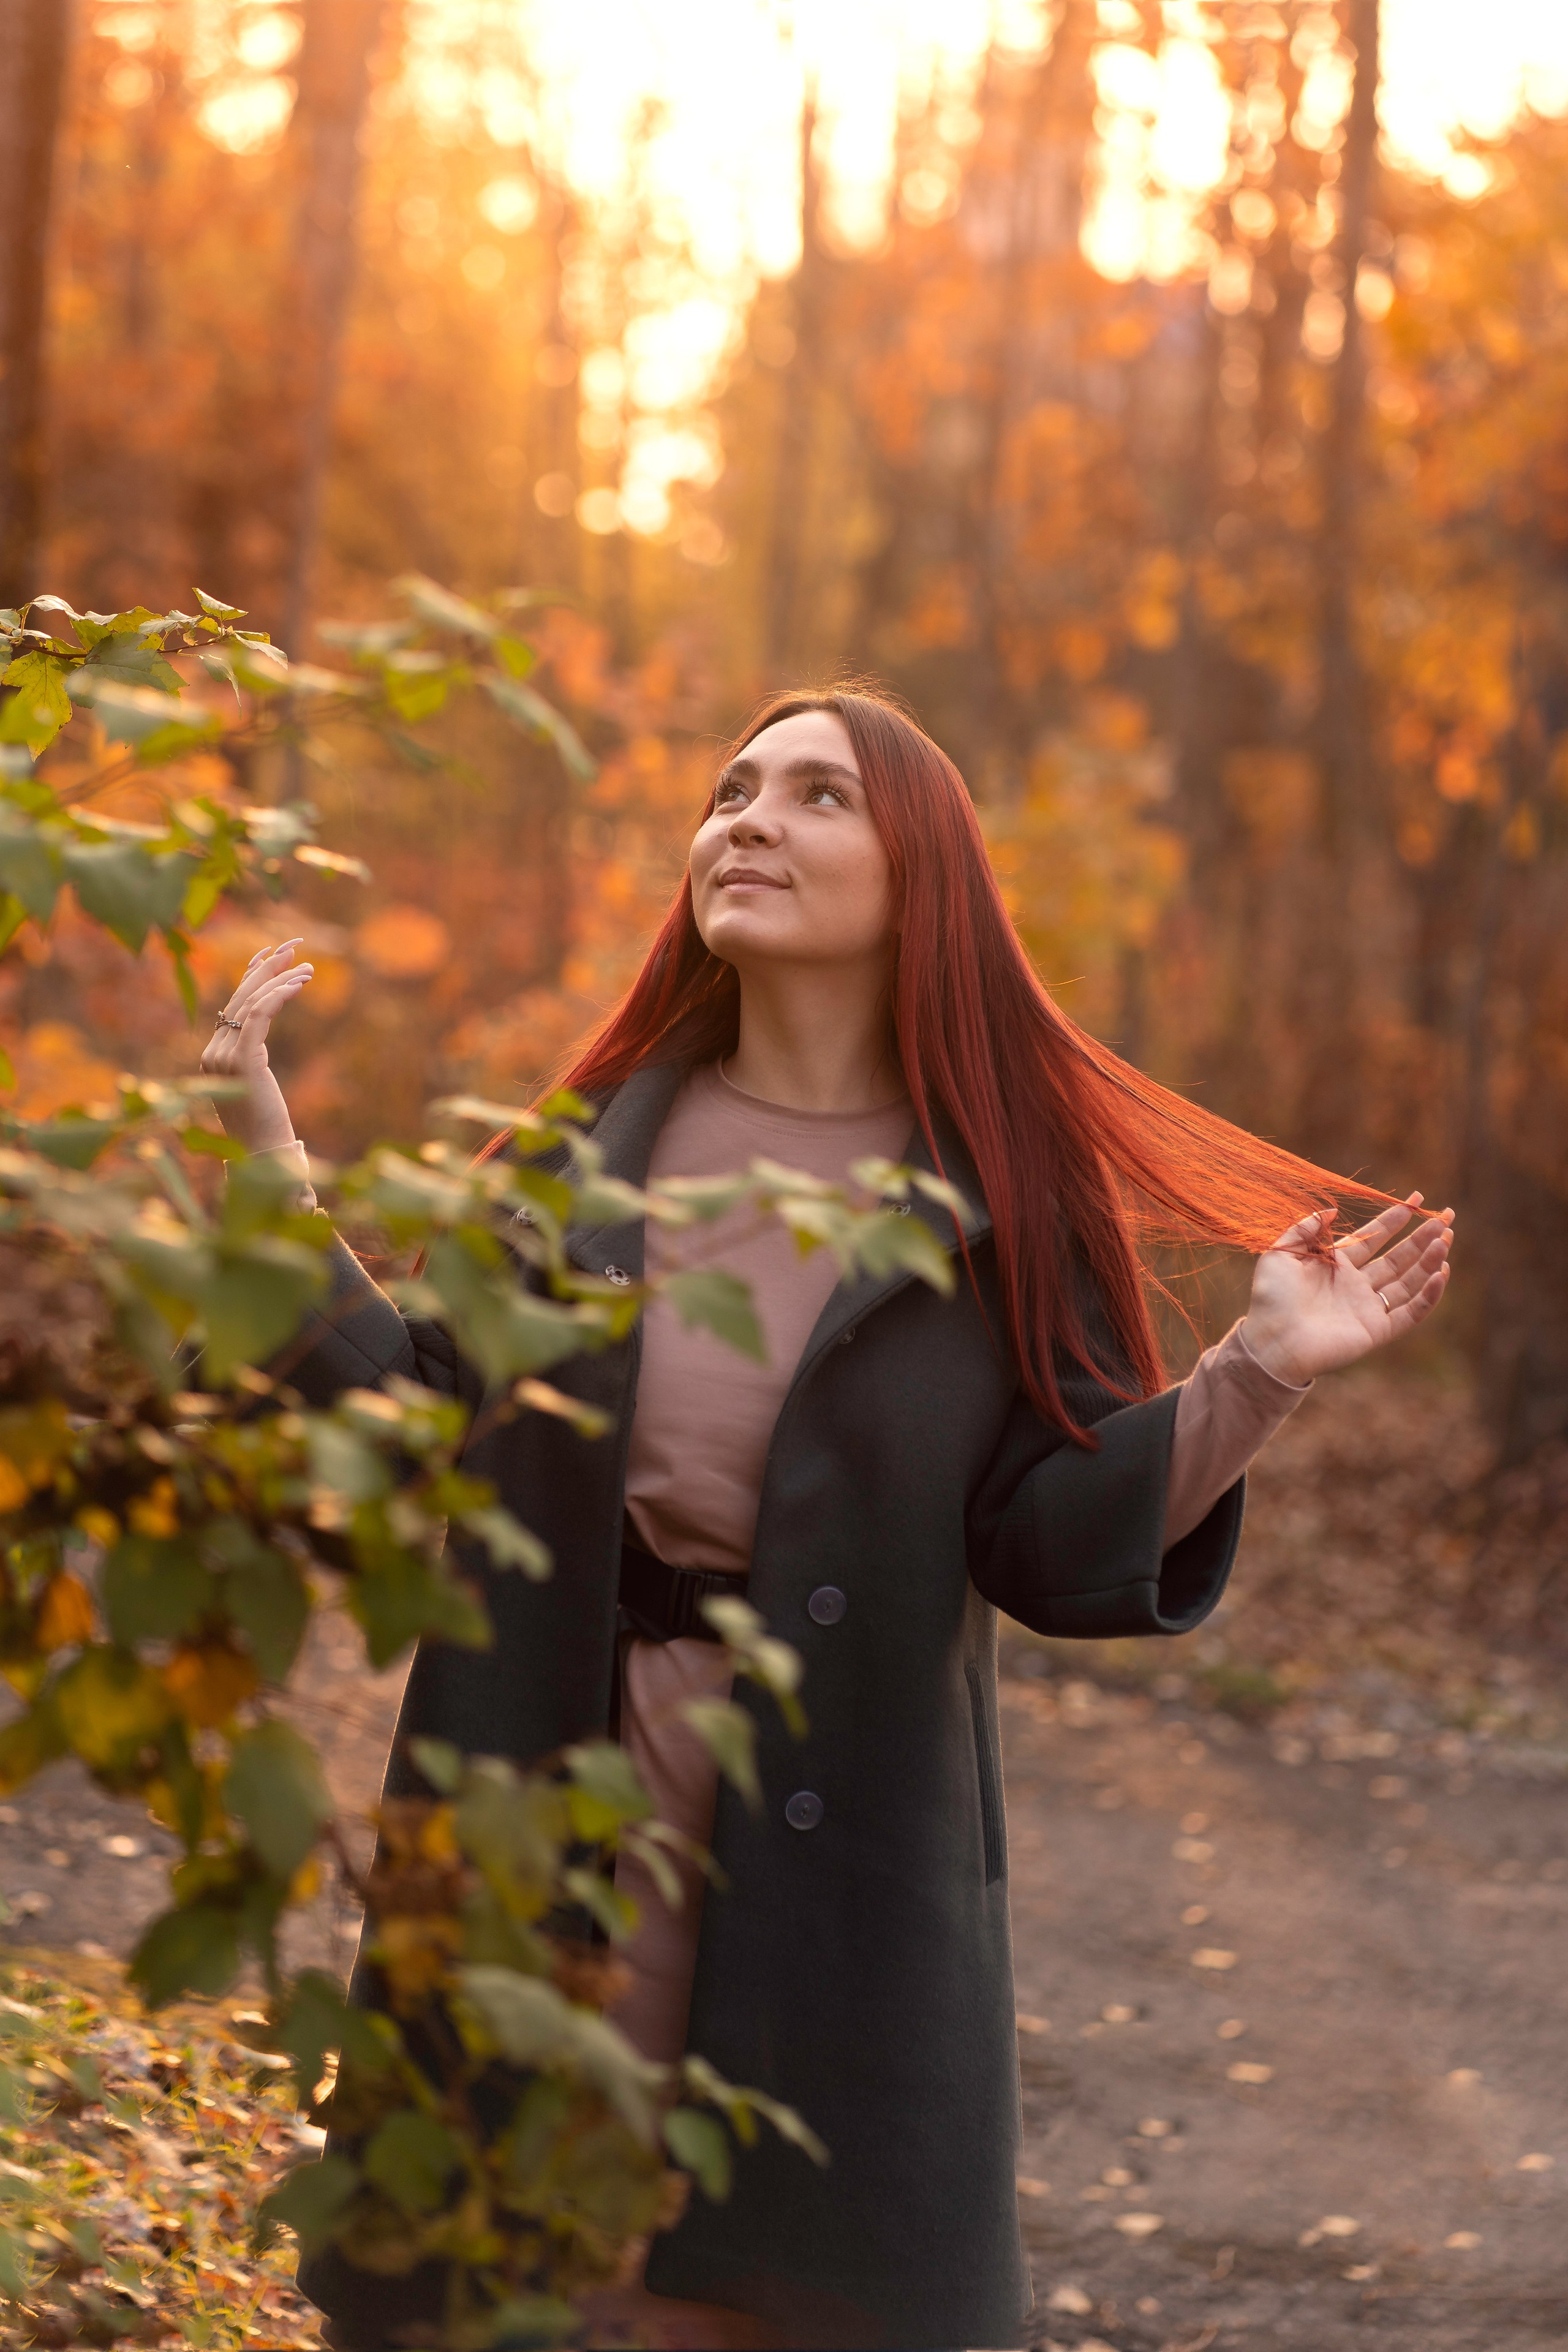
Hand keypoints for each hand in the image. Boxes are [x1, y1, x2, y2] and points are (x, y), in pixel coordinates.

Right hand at [198, 938, 313, 1153]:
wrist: (262, 1157)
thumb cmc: (266, 1129)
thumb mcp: (254, 1088)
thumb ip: (250, 1061)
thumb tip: (257, 1043)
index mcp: (213, 1056)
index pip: (232, 1006)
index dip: (252, 976)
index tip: (271, 954)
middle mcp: (213, 1053)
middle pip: (240, 998)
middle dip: (267, 968)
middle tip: (293, 947)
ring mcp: (223, 1057)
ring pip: (251, 1004)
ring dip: (281, 980)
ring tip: (307, 966)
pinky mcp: (242, 1061)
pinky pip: (259, 1017)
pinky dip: (278, 995)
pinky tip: (299, 983)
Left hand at [1240, 1194, 1453, 1387]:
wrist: (1271, 1341)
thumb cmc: (1271, 1298)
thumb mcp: (1281, 1253)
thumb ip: (1306, 1229)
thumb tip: (1332, 1210)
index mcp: (1336, 1265)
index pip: (1374, 1237)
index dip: (1395, 1218)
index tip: (1416, 1199)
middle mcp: (1356, 1285)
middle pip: (1398, 1257)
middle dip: (1422, 1237)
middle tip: (1446, 1217)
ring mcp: (1368, 1308)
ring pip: (1409, 1281)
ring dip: (1429, 1260)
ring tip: (1446, 1239)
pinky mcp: (1377, 1330)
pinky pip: (1411, 1312)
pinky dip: (1429, 1295)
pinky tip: (1441, 1273)